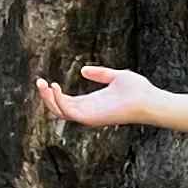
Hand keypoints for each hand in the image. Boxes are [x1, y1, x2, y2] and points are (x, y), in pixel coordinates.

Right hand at [36, 63, 158, 130]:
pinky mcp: (91, 117)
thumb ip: (100, 74)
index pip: (65, 101)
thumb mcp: (115, 76)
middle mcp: (88, 111)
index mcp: (91, 103)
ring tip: (42, 84)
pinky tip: (54, 87)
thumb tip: (83, 70)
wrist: (149, 99)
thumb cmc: (138, 90)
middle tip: (39, 81)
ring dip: (48, 99)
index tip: (44, 81)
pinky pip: (68, 112)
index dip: (53, 93)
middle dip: (46, 96)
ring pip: (60, 111)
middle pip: (59, 107)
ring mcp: (89, 116)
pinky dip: (58, 102)